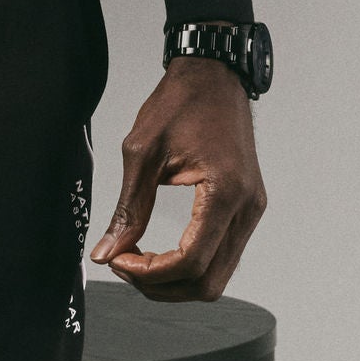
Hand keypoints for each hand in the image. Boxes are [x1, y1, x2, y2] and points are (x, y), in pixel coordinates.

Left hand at [91, 57, 266, 301]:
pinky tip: (162, 251)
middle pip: (208, 283)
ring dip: (176, 280)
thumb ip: (128, 209)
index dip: (150, 272)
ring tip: (140, 260)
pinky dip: (191, 265)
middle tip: (125, 265)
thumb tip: (107, 252)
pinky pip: (223, 256)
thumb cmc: (181, 103)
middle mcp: (247, 207)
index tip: (118, 259)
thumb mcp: (142, 153)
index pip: (191, 262)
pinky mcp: (248, 208)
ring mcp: (252, 210)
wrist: (214, 75)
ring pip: (218, 277)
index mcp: (225, 192)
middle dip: (162, 285)